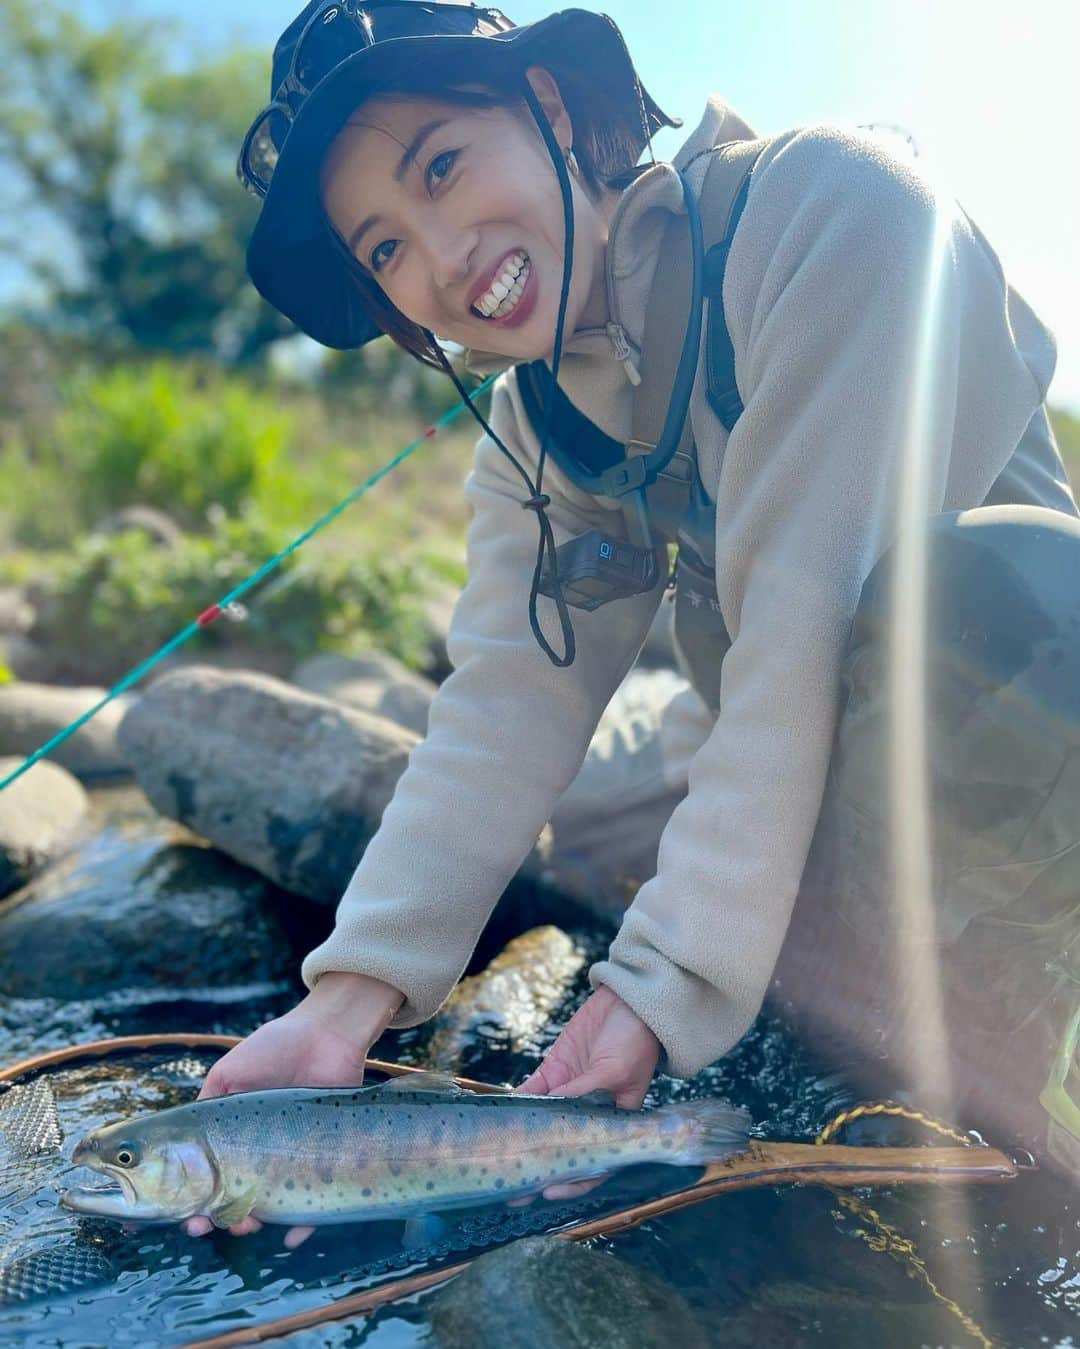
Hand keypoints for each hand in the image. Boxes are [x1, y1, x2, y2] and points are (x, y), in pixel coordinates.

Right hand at [184, 971, 401, 1247]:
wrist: (328, 1035)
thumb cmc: (276, 1048)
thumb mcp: (230, 1072)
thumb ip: (206, 1102)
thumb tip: (179, 1144)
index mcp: (232, 1134)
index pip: (203, 1176)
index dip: (187, 1200)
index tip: (176, 1216)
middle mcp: (259, 1152)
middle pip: (231, 1198)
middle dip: (212, 1219)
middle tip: (202, 1226)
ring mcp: (290, 1159)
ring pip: (266, 1206)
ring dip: (250, 1224)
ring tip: (244, 1224)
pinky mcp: (323, 1160)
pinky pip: (314, 1203)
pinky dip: (303, 1225)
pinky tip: (291, 1235)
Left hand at [515, 984, 659, 1199]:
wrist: (628, 1000)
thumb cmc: (635, 1040)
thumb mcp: (615, 1070)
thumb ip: (584, 1092)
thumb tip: (553, 1113)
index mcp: (615, 1122)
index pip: (595, 1161)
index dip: (573, 1181)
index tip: (549, 1191)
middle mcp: (590, 1114)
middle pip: (562, 1147)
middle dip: (539, 1168)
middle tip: (514, 1189)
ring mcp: (570, 1092)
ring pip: (542, 1124)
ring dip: (522, 1140)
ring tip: (500, 1159)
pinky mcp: (555, 1071)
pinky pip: (532, 1093)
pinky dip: (517, 1104)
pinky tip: (500, 1116)